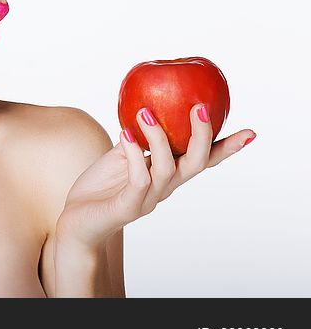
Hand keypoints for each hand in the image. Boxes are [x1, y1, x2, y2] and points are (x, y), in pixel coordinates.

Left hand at [55, 103, 254, 248]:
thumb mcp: (120, 156)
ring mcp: (148, 199)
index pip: (204, 161)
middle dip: (202, 136)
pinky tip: (125, 133)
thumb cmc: (101, 187)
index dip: (227, 149)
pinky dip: (134, 155)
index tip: (250, 132)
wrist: (77, 222)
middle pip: (195, 163)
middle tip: (200, 107)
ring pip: (167, 168)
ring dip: (158, 137)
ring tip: (145, 112)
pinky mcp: (127, 207)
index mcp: (168, 175)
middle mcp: (164, 188)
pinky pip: (138, 179)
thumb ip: (137, 138)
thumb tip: (148, 107)